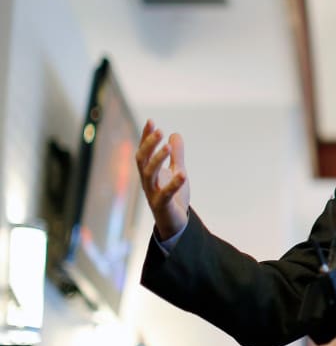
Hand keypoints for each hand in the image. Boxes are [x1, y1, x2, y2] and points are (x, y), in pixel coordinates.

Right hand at [135, 119, 189, 238]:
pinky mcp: (163, 206)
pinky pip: (166, 194)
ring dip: (157, 160)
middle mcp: (148, 182)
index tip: (151, 121)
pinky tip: (183, 174)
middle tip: (159, 131)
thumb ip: (176, 155)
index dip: (146, 137)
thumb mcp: (177, 171)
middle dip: (148, 145)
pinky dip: (174, 184)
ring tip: (167, 147)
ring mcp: (153, 194)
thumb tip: (175, 134)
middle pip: (142, 161)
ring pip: (149, 175)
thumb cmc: (174, 197)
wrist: (176, 224)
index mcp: (150, 173)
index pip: (144, 152)